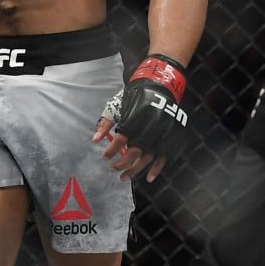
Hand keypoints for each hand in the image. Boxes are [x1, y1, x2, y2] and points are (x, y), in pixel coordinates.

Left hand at [92, 54, 188, 181]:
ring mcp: (161, 134)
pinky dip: (157, 168)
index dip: (111, 150)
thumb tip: (94, 140)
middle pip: (134, 152)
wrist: (158, 87)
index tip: (104, 157)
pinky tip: (149, 178)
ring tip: (123, 177)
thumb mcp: (117, 106)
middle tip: (112, 169)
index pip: (121, 140)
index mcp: (135, 119)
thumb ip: (105, 123)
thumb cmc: (134, 98)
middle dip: (121, 163)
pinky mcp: (170, 137)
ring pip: (147, 158)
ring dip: (135, 170)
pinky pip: (164, 157)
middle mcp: (148, 128)